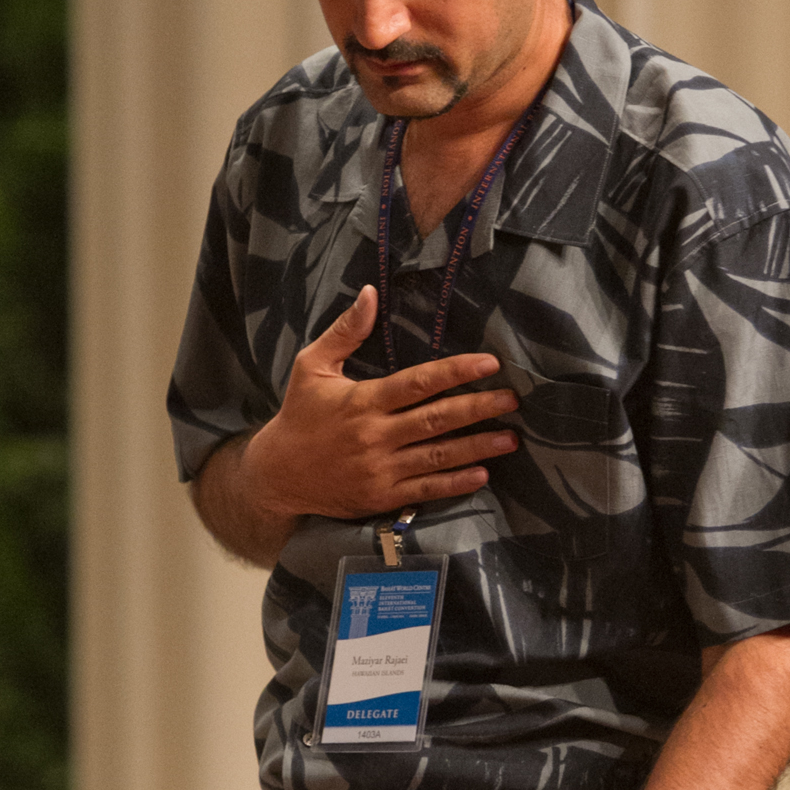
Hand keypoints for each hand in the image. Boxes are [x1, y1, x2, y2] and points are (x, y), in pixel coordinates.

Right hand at [243, 285, 518, 522]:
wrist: (277, 474)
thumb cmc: (300, 415)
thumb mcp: (312, 366)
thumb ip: (345, 331)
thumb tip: (370, 293)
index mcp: (363, 401)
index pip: (418, 383)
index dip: (456, 372)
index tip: (489, 363)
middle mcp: (375, 436)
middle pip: (436, 420)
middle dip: (478, 409)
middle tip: (512, 401)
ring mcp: (380, 469)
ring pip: (437, 456)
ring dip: (477, 447)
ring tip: (510, 438)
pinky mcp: (381, 496)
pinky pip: (425, 489)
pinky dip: (455, 483)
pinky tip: (482, 473)